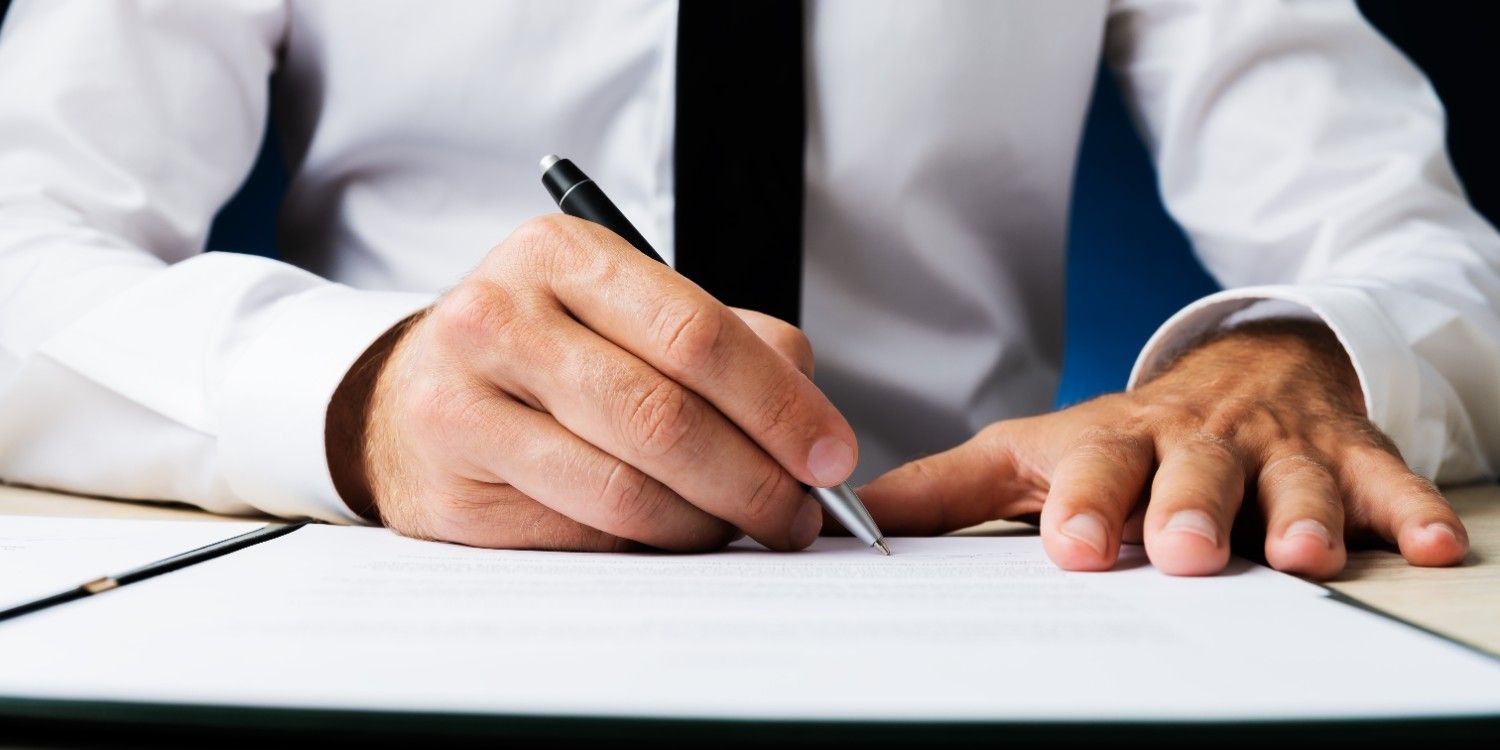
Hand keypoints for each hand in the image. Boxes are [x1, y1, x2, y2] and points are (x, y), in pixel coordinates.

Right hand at [326, 215, 857, 551]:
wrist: (406, 399)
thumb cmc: (548, 353)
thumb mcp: (630, 313)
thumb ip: (731, 345)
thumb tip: (812, 426)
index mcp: (558, 254)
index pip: (696, 334)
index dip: (778, 405)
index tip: (830, 456)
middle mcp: (497, 318)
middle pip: (663, 418)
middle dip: (754, 480)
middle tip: (797, 515)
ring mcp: (459, 406)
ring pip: (623, 491)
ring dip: (706, 524)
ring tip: (739, 526)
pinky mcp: (447, 493)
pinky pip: (581, 537)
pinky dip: (646, 546)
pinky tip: (669, 534)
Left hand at [859, 320, 1469, 578]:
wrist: (1242, 369)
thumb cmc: (1129, 434)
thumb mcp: (1039, 449)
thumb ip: (955, 489)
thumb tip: (863, 520)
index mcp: (1116, 442)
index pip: (1095, 468)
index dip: (1085, 504)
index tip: (1072, 545)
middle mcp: (1196, 444)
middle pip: (1194, 474)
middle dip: (1190, 509)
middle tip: (1182, 550)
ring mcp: (1276, 450)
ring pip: (1292, 483)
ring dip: (1300, 516)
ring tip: (1303, 555)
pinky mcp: (1346, 456)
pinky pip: (1385, 481)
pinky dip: (1410, 510)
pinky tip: (1431, 546)